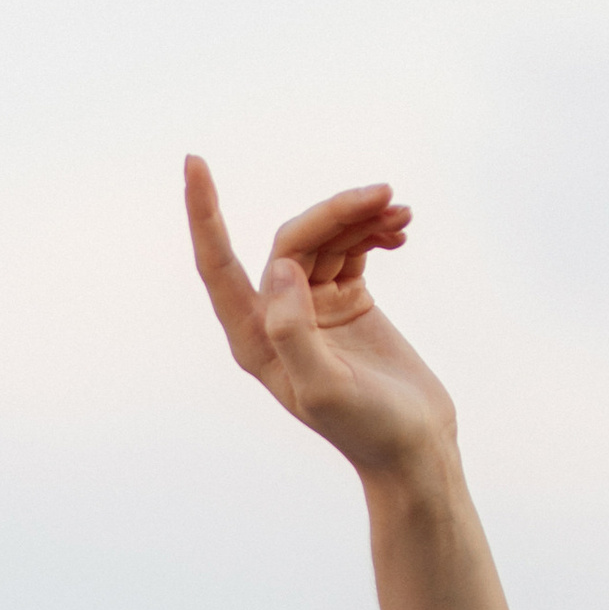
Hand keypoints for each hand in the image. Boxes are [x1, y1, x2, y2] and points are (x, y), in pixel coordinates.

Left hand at [185, 158, 457, 484]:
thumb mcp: (325, 387)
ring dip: (360, 216)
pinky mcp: (346, 300)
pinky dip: (373, 230)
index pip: (216, 264)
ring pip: (324, 238)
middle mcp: (275, 317)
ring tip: (402, 212)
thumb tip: (281, 268)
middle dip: (335, 211)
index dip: (204, 214)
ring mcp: (311, 306)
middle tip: (386, 196)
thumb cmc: (368, 428)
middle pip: (292, 240)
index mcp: (254, 338)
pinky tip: (401, 228)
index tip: (194, 162)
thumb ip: (293, 331)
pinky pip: (350, 247)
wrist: (414, 447)